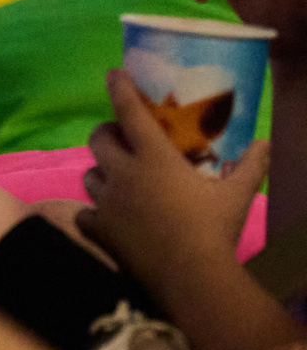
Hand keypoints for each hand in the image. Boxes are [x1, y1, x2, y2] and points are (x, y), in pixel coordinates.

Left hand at [79, 67, 267, 288]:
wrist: (190, 275)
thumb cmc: (214, 229)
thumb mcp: (238, 194)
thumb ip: (251, 165)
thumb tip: (265, 143)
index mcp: (154, 159)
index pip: (130, 113)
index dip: (119, 89)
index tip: (113, 74)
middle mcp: (123, 174)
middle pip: (97, 140)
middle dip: (105, 133)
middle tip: (119, 137)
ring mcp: (106, 203)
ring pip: (88, 176)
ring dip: (99, 171)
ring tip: (116, 177)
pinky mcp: (99, 230)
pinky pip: (85, 214)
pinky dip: (92, 213)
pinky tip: (105, 218)